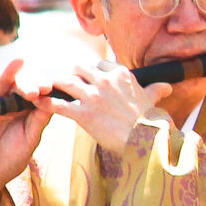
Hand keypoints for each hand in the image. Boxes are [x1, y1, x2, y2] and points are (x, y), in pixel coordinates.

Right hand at [0, 44, 49, 205]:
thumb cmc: (14, 155)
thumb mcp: (31, 138)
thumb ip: (39, 120)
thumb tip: (49, 100)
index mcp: (30, 108)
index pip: (40, 93)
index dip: (45, 90)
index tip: (51, 89)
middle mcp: (14, 101)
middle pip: (23, 86)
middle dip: (31, 86)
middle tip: (37, 91)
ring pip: (4, 81)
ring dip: (12, 71)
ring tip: (19, 61)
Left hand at [44, 57, 161, 148]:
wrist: (148, 140)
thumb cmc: (151, 122)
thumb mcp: (153, 101)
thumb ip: (155, 90)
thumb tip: (167, 86)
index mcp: (121, 75)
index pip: (99, 64)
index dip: (90, 71)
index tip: (85, 78)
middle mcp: (106, 81)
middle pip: (78, 68)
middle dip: (70, 75)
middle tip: (63, 84)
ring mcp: (94, 96)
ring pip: (65, 81)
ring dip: (55, 85)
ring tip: (47, 90)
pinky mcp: (84, 114)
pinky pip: (59, 105)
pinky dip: (47, 103)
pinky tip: (39, 104)